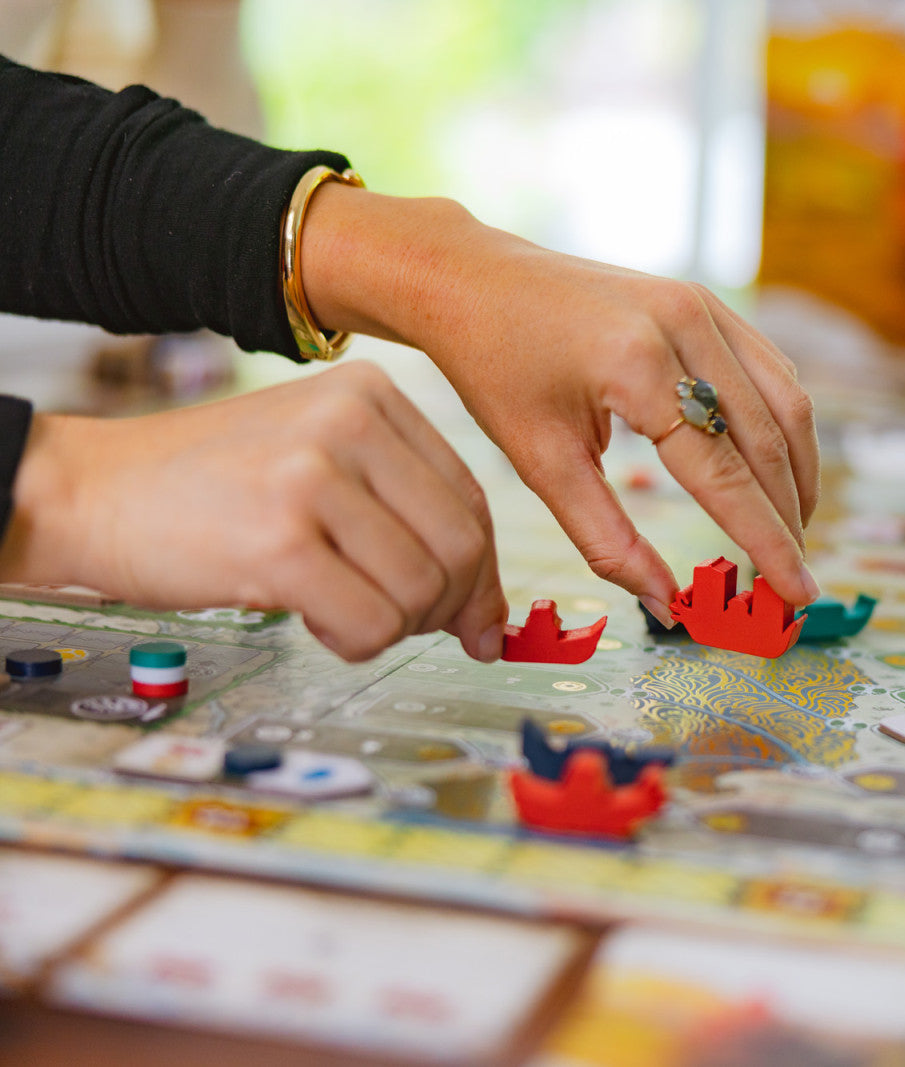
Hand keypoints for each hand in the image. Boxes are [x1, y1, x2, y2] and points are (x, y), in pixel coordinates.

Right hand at [0, 362, 506, 662]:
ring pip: (422, 591)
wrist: (89, 490)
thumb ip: (410, 522)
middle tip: (402, 624)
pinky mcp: (278, 540)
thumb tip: (491, 623)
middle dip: (445, 608)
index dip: (478, 573)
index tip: (469, 615)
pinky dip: (354, 643)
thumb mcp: (321, 467)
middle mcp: (350, 421)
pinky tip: (315, 623)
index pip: (473, 500)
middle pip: (462, 547)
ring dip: (392, 627)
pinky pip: (372, 623)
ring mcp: (312, 476)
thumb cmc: (210, 488)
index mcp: (372, 393)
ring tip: (339, 612)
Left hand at [298, 187, 821, 622]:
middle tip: (795, 579)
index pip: (725, 475)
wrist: (472, 280)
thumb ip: (607, 540)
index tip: (796, 594)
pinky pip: (770, 369)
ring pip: (787, 402)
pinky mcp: (705, 300)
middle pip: (770, 440)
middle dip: (790, 518)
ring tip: (792, 532)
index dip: (768, 543)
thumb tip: (664, 604)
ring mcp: (701, 305)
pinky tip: (777, 470)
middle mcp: (683, 325)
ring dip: (799, 474)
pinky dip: (783, 426)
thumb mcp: (541, 463)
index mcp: (636, 368)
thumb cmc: (496, 370)